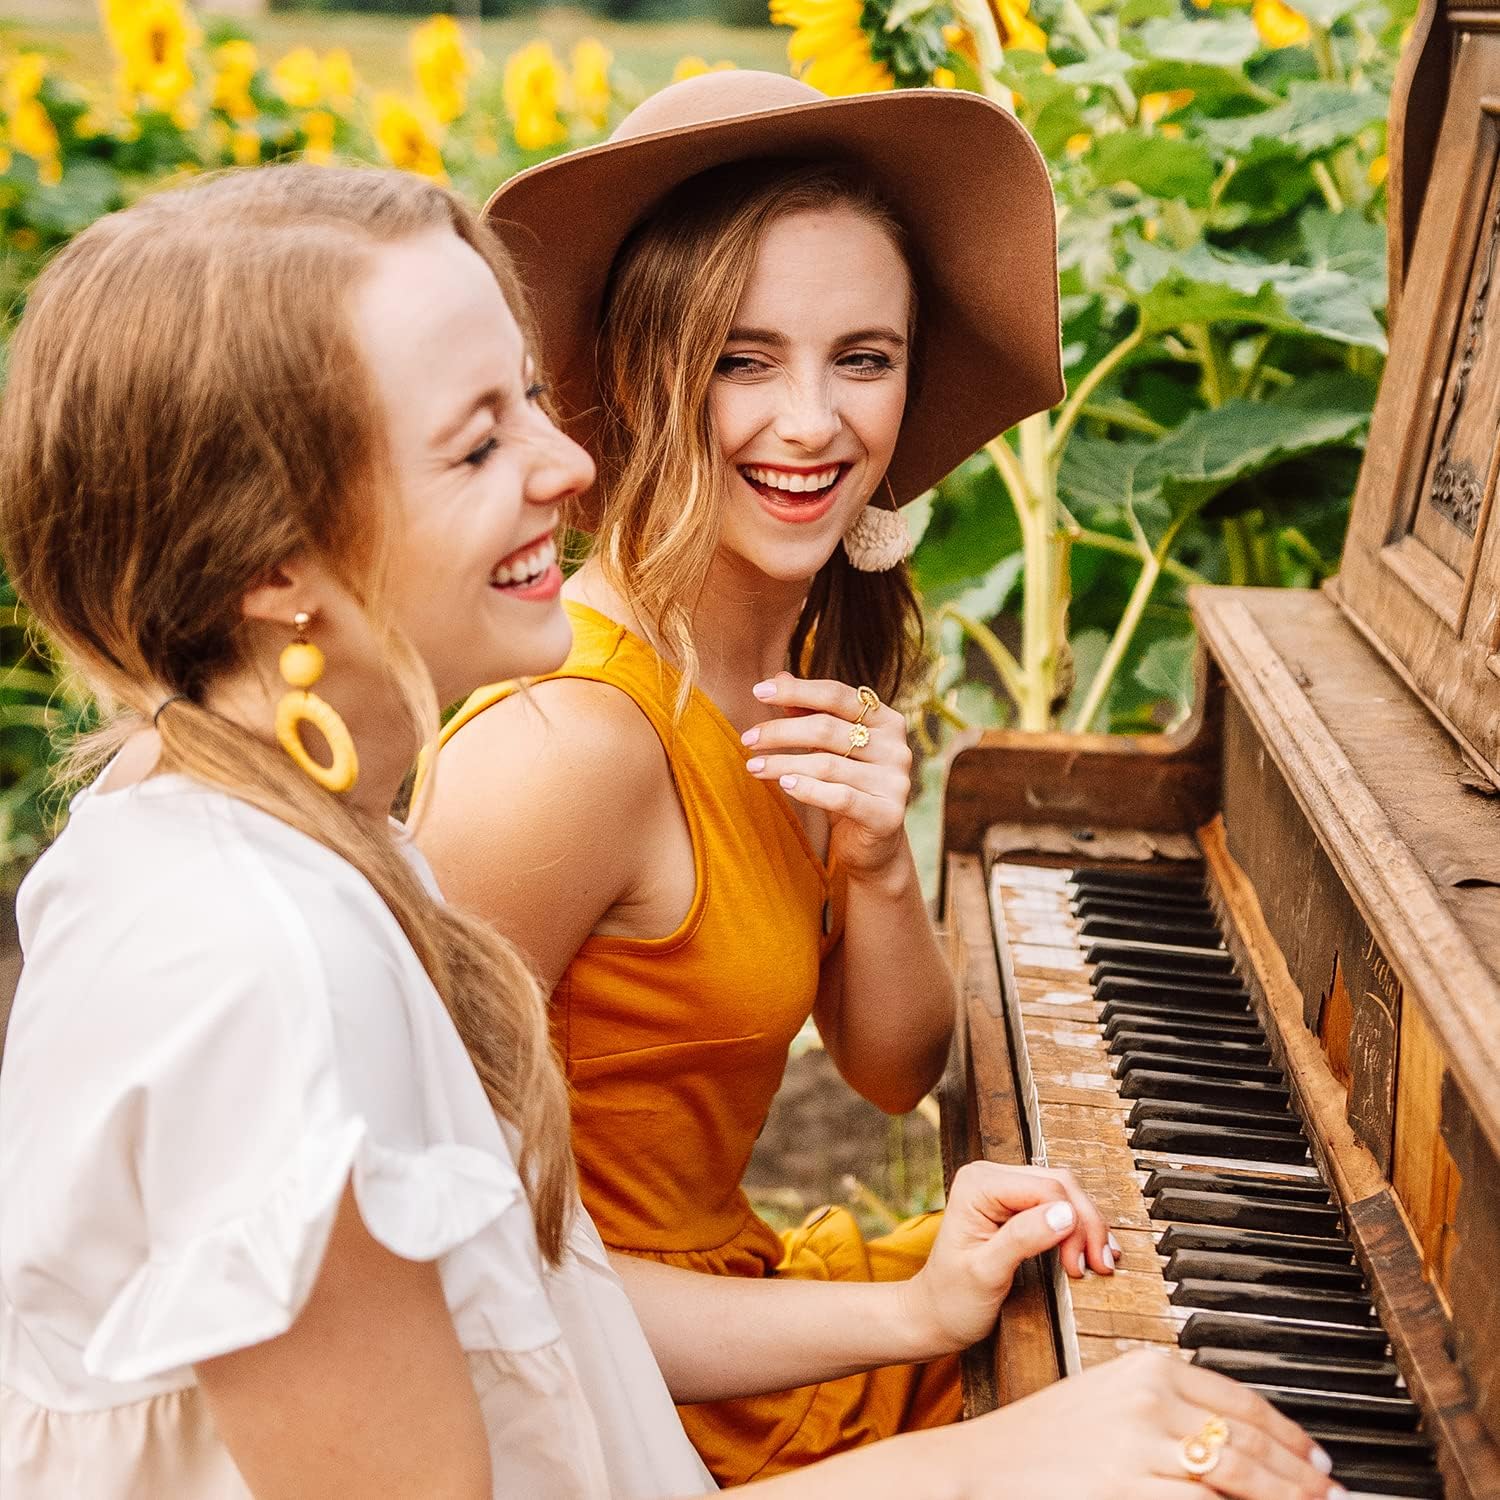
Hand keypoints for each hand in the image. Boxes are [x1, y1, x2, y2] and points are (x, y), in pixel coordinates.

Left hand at [741, 673, 910, 875]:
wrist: (873, 844)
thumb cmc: (846, 786)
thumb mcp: (828, 748)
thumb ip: (809, 712)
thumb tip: (777, 677)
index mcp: (887, 721)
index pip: (837, 695)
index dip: (796, 691)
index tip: (757, 691)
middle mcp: (897, 747)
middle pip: (828, 728)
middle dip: (781, 732)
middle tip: (747, 738)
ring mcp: (896, 782)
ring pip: (827, 764)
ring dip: (783, 763)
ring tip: (753, 765)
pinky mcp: (888, 815)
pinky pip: (840, 797)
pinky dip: (807, 789)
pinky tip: (783, 785)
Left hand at [899, 1161, 1116, 1356]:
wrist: (936, 1316)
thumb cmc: (952, 1298)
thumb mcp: (986, 1273)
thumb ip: (1023, 1239)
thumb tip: (1065, 1214)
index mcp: (978, 1184)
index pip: (1046, 1189)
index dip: (1073, 1224)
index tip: (1080, 1266)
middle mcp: (989, 1177)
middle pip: (1059, 1185)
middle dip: (1085, 1225)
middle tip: (1100, 1265)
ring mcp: (1002, 1189)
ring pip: (1063, 1192)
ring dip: (1086, 1226)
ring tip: (1100, 1261)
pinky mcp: (1014, 1205)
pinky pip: (1056, 1205)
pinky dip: (1077, 1227)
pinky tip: (1089, 1249)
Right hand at [959, 1350, 1340, 1499]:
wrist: (984, 1468)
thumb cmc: (1046, 1443)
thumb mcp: (1111, 1406)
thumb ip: (1169, 1416)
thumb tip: (1237, 1448)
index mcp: (1147, 1368)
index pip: (1241, 1400)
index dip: (1290, 1436)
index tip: (1319, 1461)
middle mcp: (1147, 1399)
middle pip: (1248, 1441)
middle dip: (1301, 1479)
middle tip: (1335, 1498)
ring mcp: (1138, 1446)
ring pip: (1236, 1478)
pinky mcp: (1127, 1490)